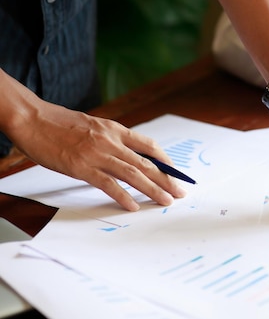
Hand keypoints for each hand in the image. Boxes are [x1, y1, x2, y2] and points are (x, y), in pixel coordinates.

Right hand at [1, 78, 186, 210]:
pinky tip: (133, 206)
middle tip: (180, 192)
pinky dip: (123, 196)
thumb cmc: (58, 122)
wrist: (32, 118)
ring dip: (152, 189)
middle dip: (166, 179)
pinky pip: (107, 184)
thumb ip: (110, 138)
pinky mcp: (81, 167)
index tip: (176, 173)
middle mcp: (111, 140)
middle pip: (146, 162)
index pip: (149, 146)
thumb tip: (126, 153)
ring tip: (166, 201)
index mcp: (115, 129)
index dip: (165, 161)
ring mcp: (97, 154)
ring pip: (133, 174)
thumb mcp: (93, 125)